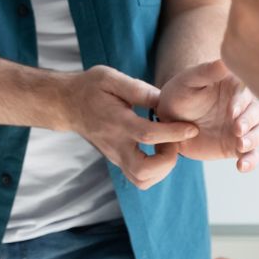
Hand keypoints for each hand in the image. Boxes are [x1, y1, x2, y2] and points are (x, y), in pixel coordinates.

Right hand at [61, 66, 199, 189]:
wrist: (67, 104)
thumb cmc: (90, 88)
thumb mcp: (111, 78)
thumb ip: (138, 89)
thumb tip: (164, 100)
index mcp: (116, 122)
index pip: (147, 135)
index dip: (173, 133)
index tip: (191, 128)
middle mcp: (115, 145)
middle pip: (143, 171)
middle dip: (168, 161)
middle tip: (173, 142)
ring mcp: (115, 156)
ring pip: (142, 180)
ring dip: (163, 169)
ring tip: (167, 146)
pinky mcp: (117, 161)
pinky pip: (140, 178)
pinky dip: (155, 172)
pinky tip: (158, 151)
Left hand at [154, 60, 258, 171]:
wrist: (169, 119)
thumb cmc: (179, 93)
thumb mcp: (189, 80)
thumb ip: (207, 71)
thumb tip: (226, 60)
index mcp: (235, 87)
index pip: (246, 93)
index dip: (241, 102)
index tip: (231, 111)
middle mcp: (243, 107)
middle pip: (256, 114)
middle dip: (249, 123)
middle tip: (236, 130)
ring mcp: (242, 127)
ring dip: (254, 140)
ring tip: (240, 146)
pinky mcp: (237, 146)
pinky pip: (251, 155)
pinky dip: (251, 161)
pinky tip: (241, 166)